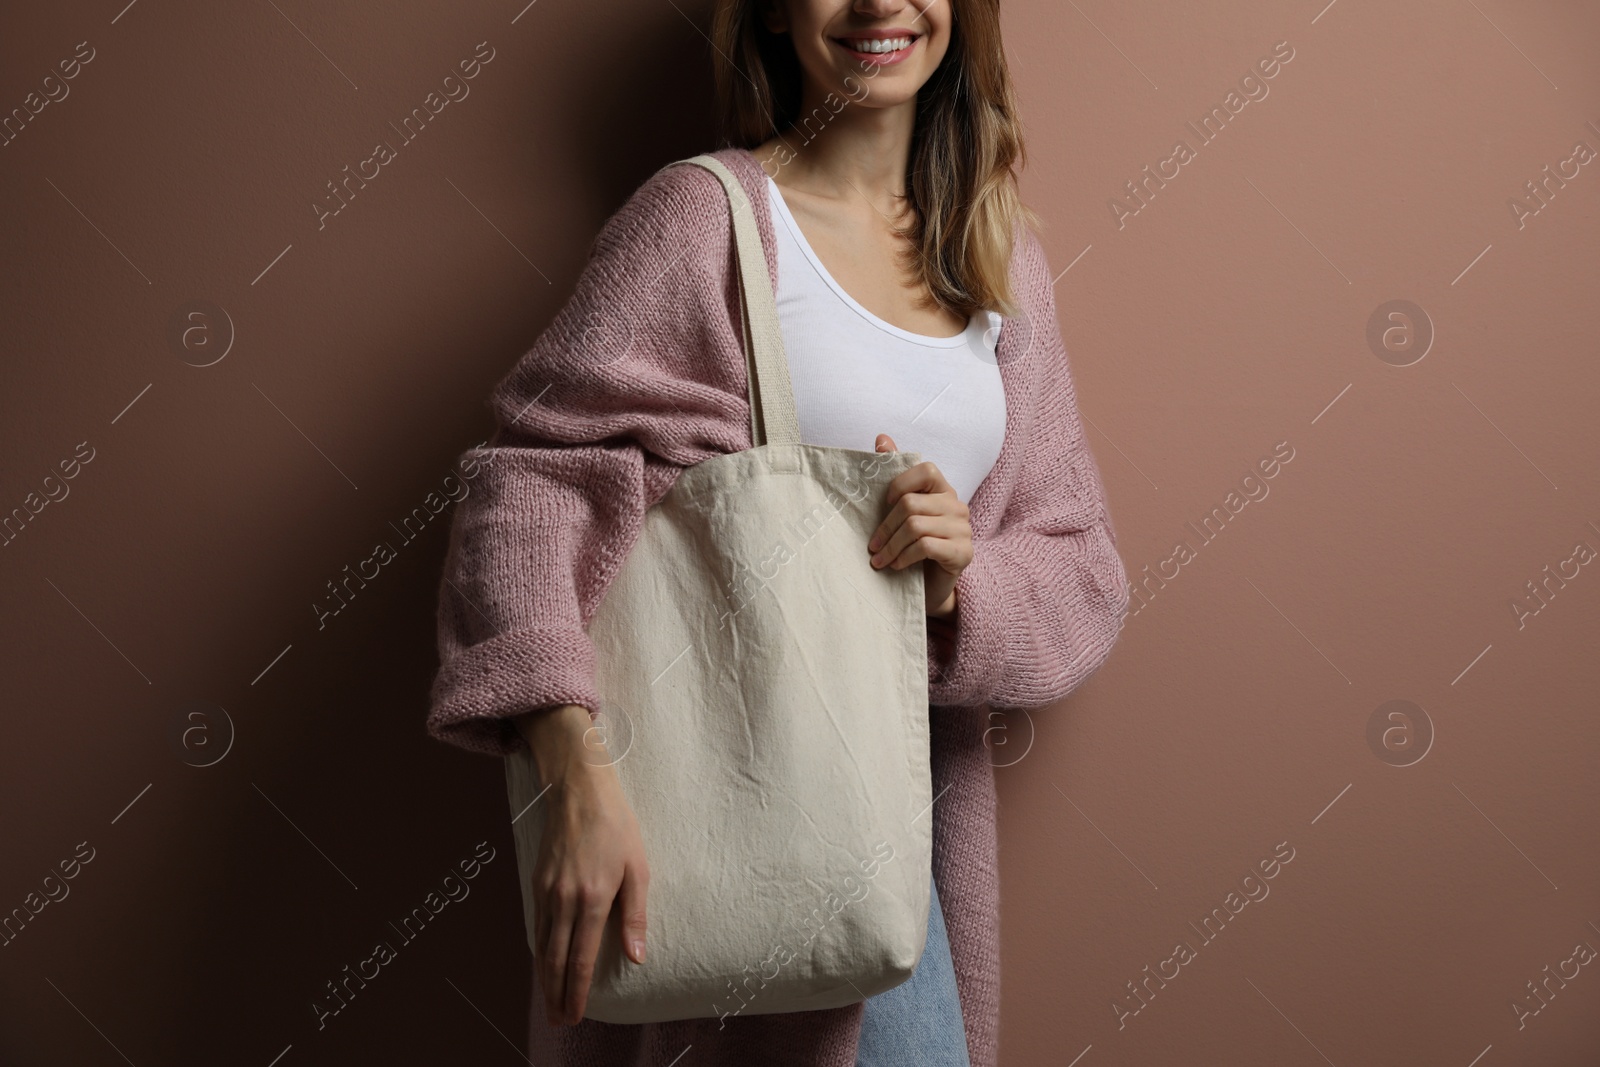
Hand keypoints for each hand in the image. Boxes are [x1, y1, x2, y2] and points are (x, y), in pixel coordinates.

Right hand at [514, 704, 650, 1026]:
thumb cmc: (616, 826)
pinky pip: (536, 925)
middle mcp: (564, 900)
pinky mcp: (538, 881)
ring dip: (544, 978)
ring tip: (549, 1002)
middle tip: (559, 1021)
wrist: (579, 789)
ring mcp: (547, 891)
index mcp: (592, 899)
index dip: (576, 991)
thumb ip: (635, 915)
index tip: (575, 1015)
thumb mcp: (638, 867)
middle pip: (555, 960)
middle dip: (556, 994)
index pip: (580, 958)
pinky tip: (542, 962)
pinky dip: (538, 951)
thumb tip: (635, 957)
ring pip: (542, 946)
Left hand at [866, 434, 972, 619]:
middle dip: (886, 527)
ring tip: (879, 560)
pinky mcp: (963, 553)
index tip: (884, 504)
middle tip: (872, 546)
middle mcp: (957, 506)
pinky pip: (926, 546)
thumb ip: (894, 475)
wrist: (932, 588)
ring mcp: (963, 529)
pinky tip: (896, 566)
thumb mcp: (902, 512)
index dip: (900, 483)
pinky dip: (904, 557)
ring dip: (891, 546)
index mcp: (943, 490)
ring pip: (916, 526)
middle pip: (911, 503)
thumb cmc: (914, 546)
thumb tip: (881, 437)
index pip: (925, 469)